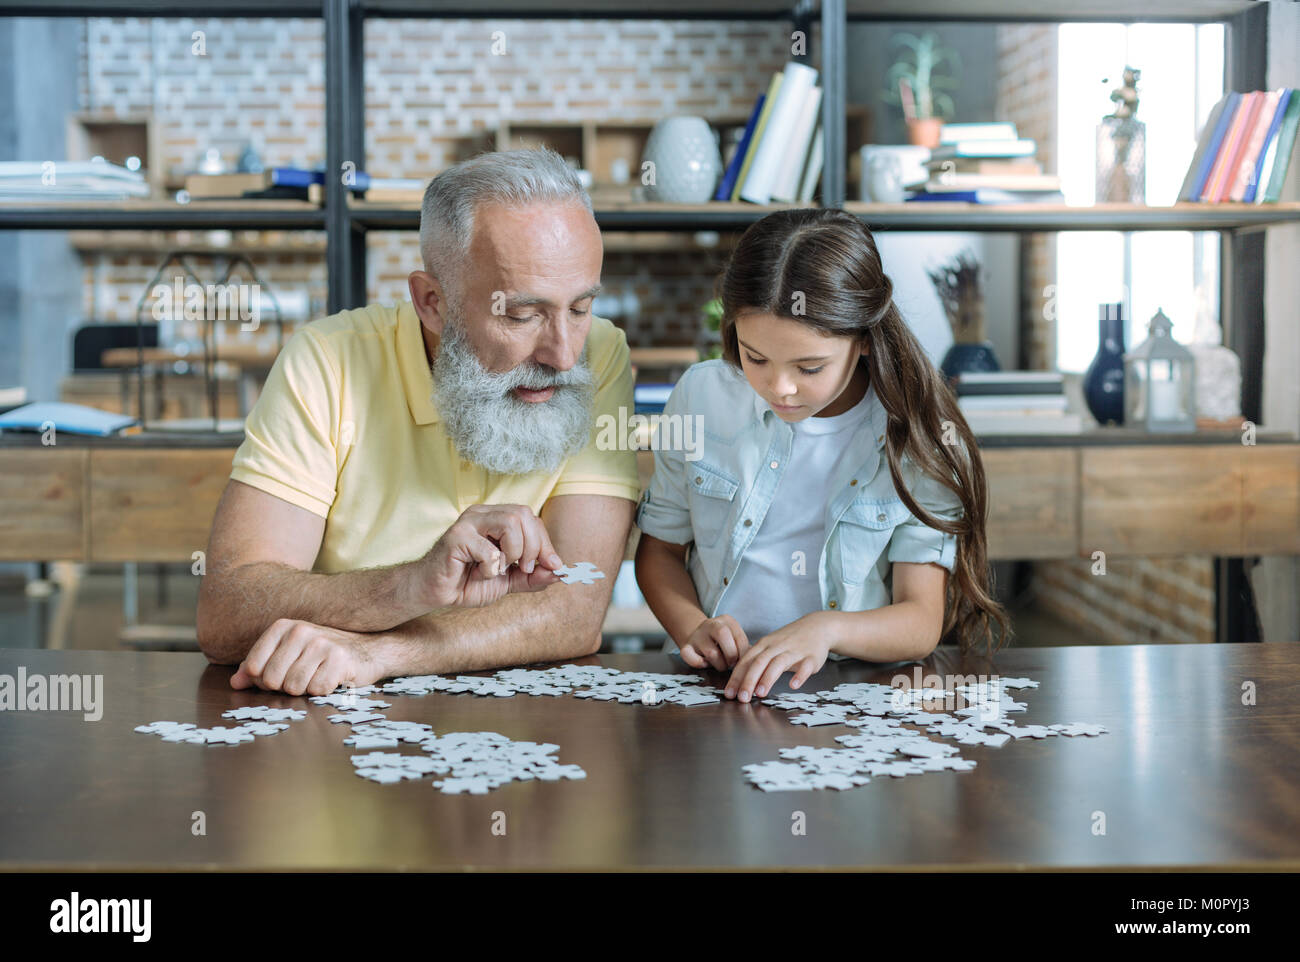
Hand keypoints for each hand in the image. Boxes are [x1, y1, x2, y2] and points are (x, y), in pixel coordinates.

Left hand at [231, 619, 383, 694]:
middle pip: (272, 680)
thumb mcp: (287, 654)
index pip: (253, 667)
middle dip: (285, 687)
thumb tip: (236, 683)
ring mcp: (321, 643)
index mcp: (283, 627)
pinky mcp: (340, 659)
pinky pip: (317, 690)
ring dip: (305, 690)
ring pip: (294, 687)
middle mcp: (301, 630)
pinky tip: (332, 679)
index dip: (262, 680)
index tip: (279, 676)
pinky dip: (323, 691)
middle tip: (302, 678)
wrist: (367, 650)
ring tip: (317, 677)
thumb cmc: (321, 655)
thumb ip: (258, 667)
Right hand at [416, 503, 562, 608]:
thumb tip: (560, 571)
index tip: (551, 566)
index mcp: (496, 517)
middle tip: (522, 569)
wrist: (435, 593)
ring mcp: (468, 522)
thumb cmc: (468, 582)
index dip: (545, 543)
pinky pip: (490, 550)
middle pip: (524, 514)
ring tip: (499, 569)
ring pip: (510, 522)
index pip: (531, 518)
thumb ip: (533, 575)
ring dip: (513, 553)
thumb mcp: (509, 581)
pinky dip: (490, 569)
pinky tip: (478, 574)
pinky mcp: (456, 536)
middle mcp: (483, 513)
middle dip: (533, 547)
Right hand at [679, 614, 749, 670]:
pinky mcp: (686, 646)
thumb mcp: (735, 638)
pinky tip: (705, 663)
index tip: (742, 660)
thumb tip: (753, 662)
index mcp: (727, 620)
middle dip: (731, 656)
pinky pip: (691, 657)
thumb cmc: (723, 642)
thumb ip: (744, 647)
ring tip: (721, 664)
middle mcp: (711, 624)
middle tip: (731, 663)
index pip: (740, 637)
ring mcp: (697, 635)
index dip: (743, 653)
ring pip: (711, 653)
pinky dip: (699, 664)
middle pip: (723, 636)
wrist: (699, 635)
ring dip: (719, 665)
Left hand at [725, 612, 834, 701]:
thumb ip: (755, 660)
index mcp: (764, 645)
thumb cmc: (790, 640)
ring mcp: (794, 651)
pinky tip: (793, 685)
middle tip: (742, 698)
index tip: (729, 693)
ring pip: (779, 663)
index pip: (746, 661)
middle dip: (749, 680)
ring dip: (768, 678)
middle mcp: (777, 646)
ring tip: (760, 694)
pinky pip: (805, 666)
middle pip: (759, 662)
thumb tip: (737, 679)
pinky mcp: (811, 657)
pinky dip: (799, 675)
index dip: (736, 677)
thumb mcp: (770, 646)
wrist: (817, 626)